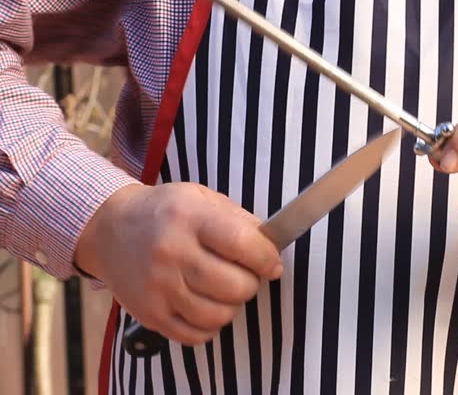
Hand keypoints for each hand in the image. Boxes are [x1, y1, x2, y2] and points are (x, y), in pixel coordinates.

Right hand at [74, 182, 282, 345]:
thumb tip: (271, 246)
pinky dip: (210, 326)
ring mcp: (157, 286)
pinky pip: (195, 335)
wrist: (110, 228)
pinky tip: (206, 306)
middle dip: (251, 283)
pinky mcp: (149, 313)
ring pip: (219, 315)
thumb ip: (239, 220)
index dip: (266, 258)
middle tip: (246, 275)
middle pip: (234, 286)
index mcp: (189, 218)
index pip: (242, 243)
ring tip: (225, 290)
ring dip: (232, 306)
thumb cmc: (164, 212)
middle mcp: (171, 252)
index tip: (272, 263)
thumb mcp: (201, 198)